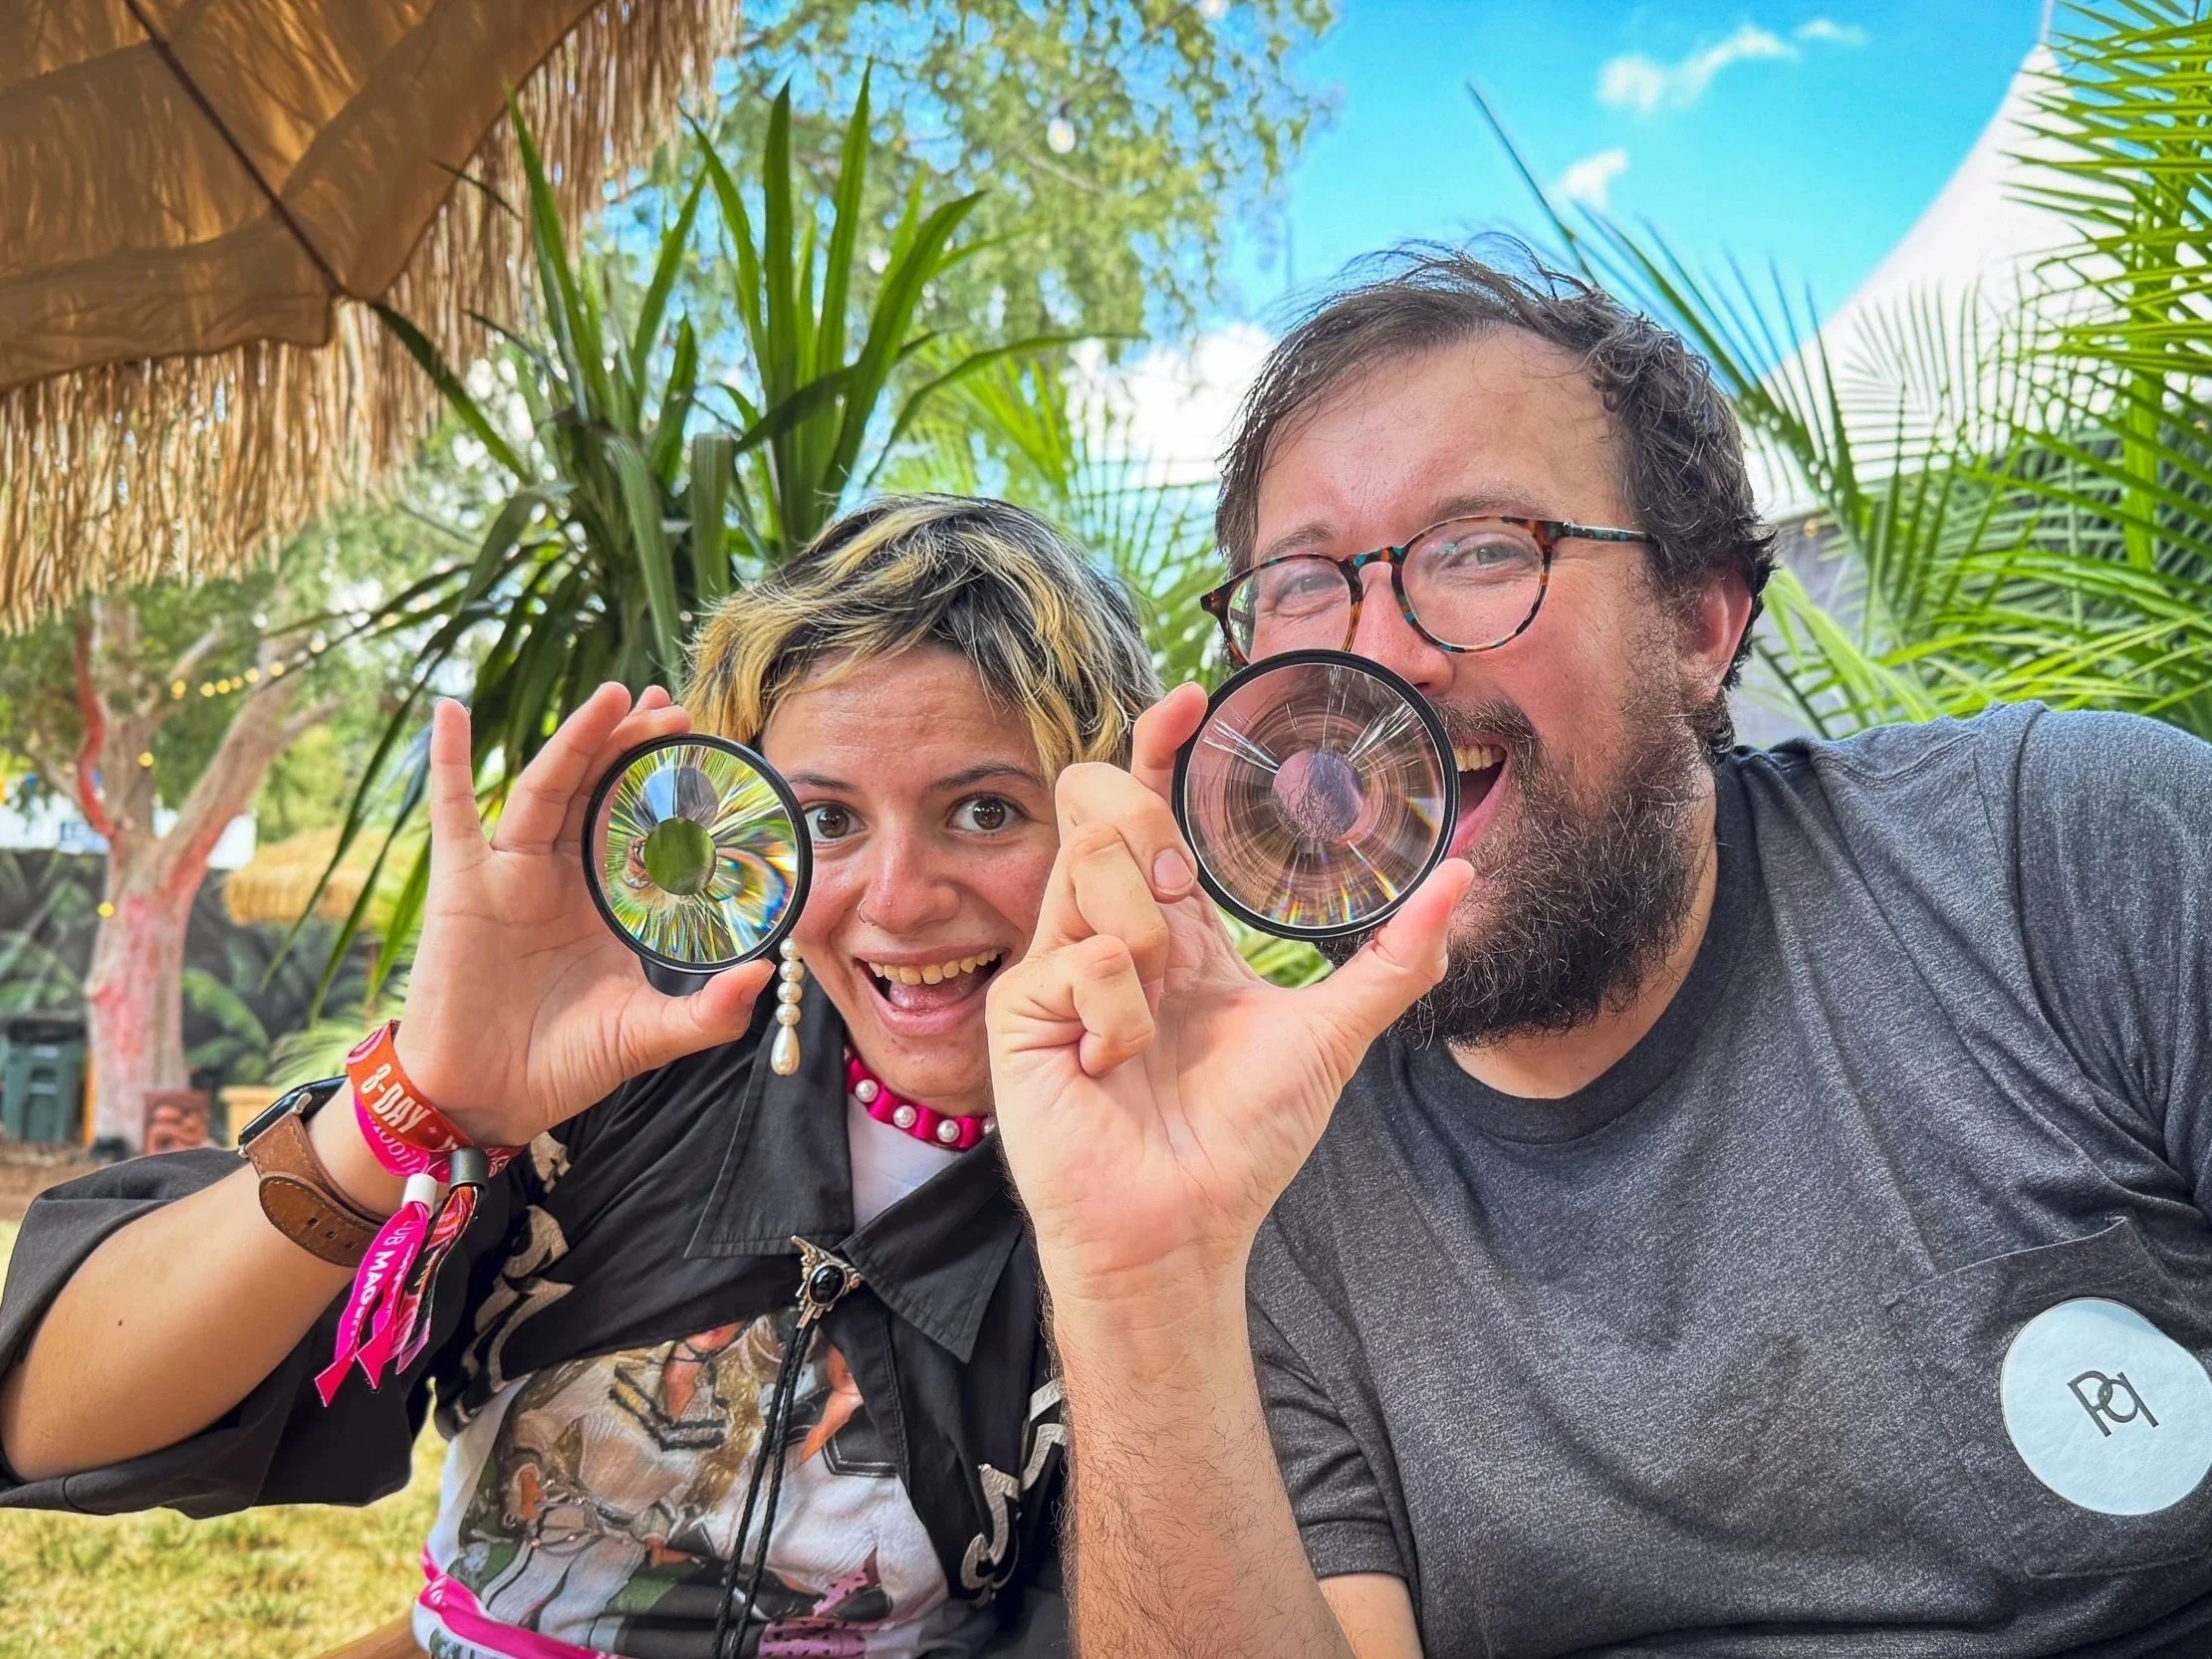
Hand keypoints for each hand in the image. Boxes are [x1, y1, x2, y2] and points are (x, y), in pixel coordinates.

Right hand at [393, 684, 772, 1145]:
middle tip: (674, 705)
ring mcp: (509, 873)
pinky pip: (451, 813)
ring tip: (615, 696)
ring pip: (547, 789)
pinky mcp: (461, 884)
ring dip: (578, 739)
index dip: (665, 779)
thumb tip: (766, 977)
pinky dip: (449, 762)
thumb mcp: (648, 1036)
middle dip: (633, 743)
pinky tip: (450, 712)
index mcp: (605, 900)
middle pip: (600, 789)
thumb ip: (708, 1013)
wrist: (488, 1099)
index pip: (641, 822)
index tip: (700, 737)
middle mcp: (559, 875)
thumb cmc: (564, 1064)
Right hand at [986, 683, 1471, 1299]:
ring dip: (1148, 935)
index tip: (1193, 697)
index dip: (1159, 745)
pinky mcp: (1021, 1010)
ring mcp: (1056, 966)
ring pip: (1090, 861)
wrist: (1183, 1225)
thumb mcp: (1329, 1036)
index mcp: (1169, 929)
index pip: (1150, 808)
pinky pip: (1083, 957)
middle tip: (1181, 906)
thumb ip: (1392, 961)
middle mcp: (1106, 931)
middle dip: (1148, 829)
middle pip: (1101, 802)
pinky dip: (1121, 1013)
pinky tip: (1117, 1063)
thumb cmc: (1240, 1140)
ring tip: (1154, 1018)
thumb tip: (1463, 882)